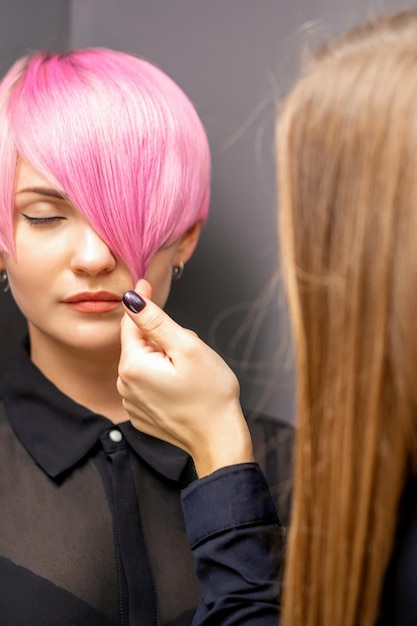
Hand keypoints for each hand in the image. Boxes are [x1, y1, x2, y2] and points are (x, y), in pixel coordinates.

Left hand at [117, 279, 253, 476]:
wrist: (218, 439)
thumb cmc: (210, 393)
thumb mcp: (187, 347)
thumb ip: (155, 321)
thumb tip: (131, 298)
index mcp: (133, 365)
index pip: (131, 323)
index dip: (140, 302)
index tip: (145, 283)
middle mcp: (125, 385)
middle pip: (140, 345)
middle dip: (161, 339)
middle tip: (190, 348)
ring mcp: (132, 402)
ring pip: (145, 364)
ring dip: (162, 359)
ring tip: (189, 372)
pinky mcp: (141, 414)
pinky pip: (147, 384)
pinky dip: (161, 379)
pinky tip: (182, 388)